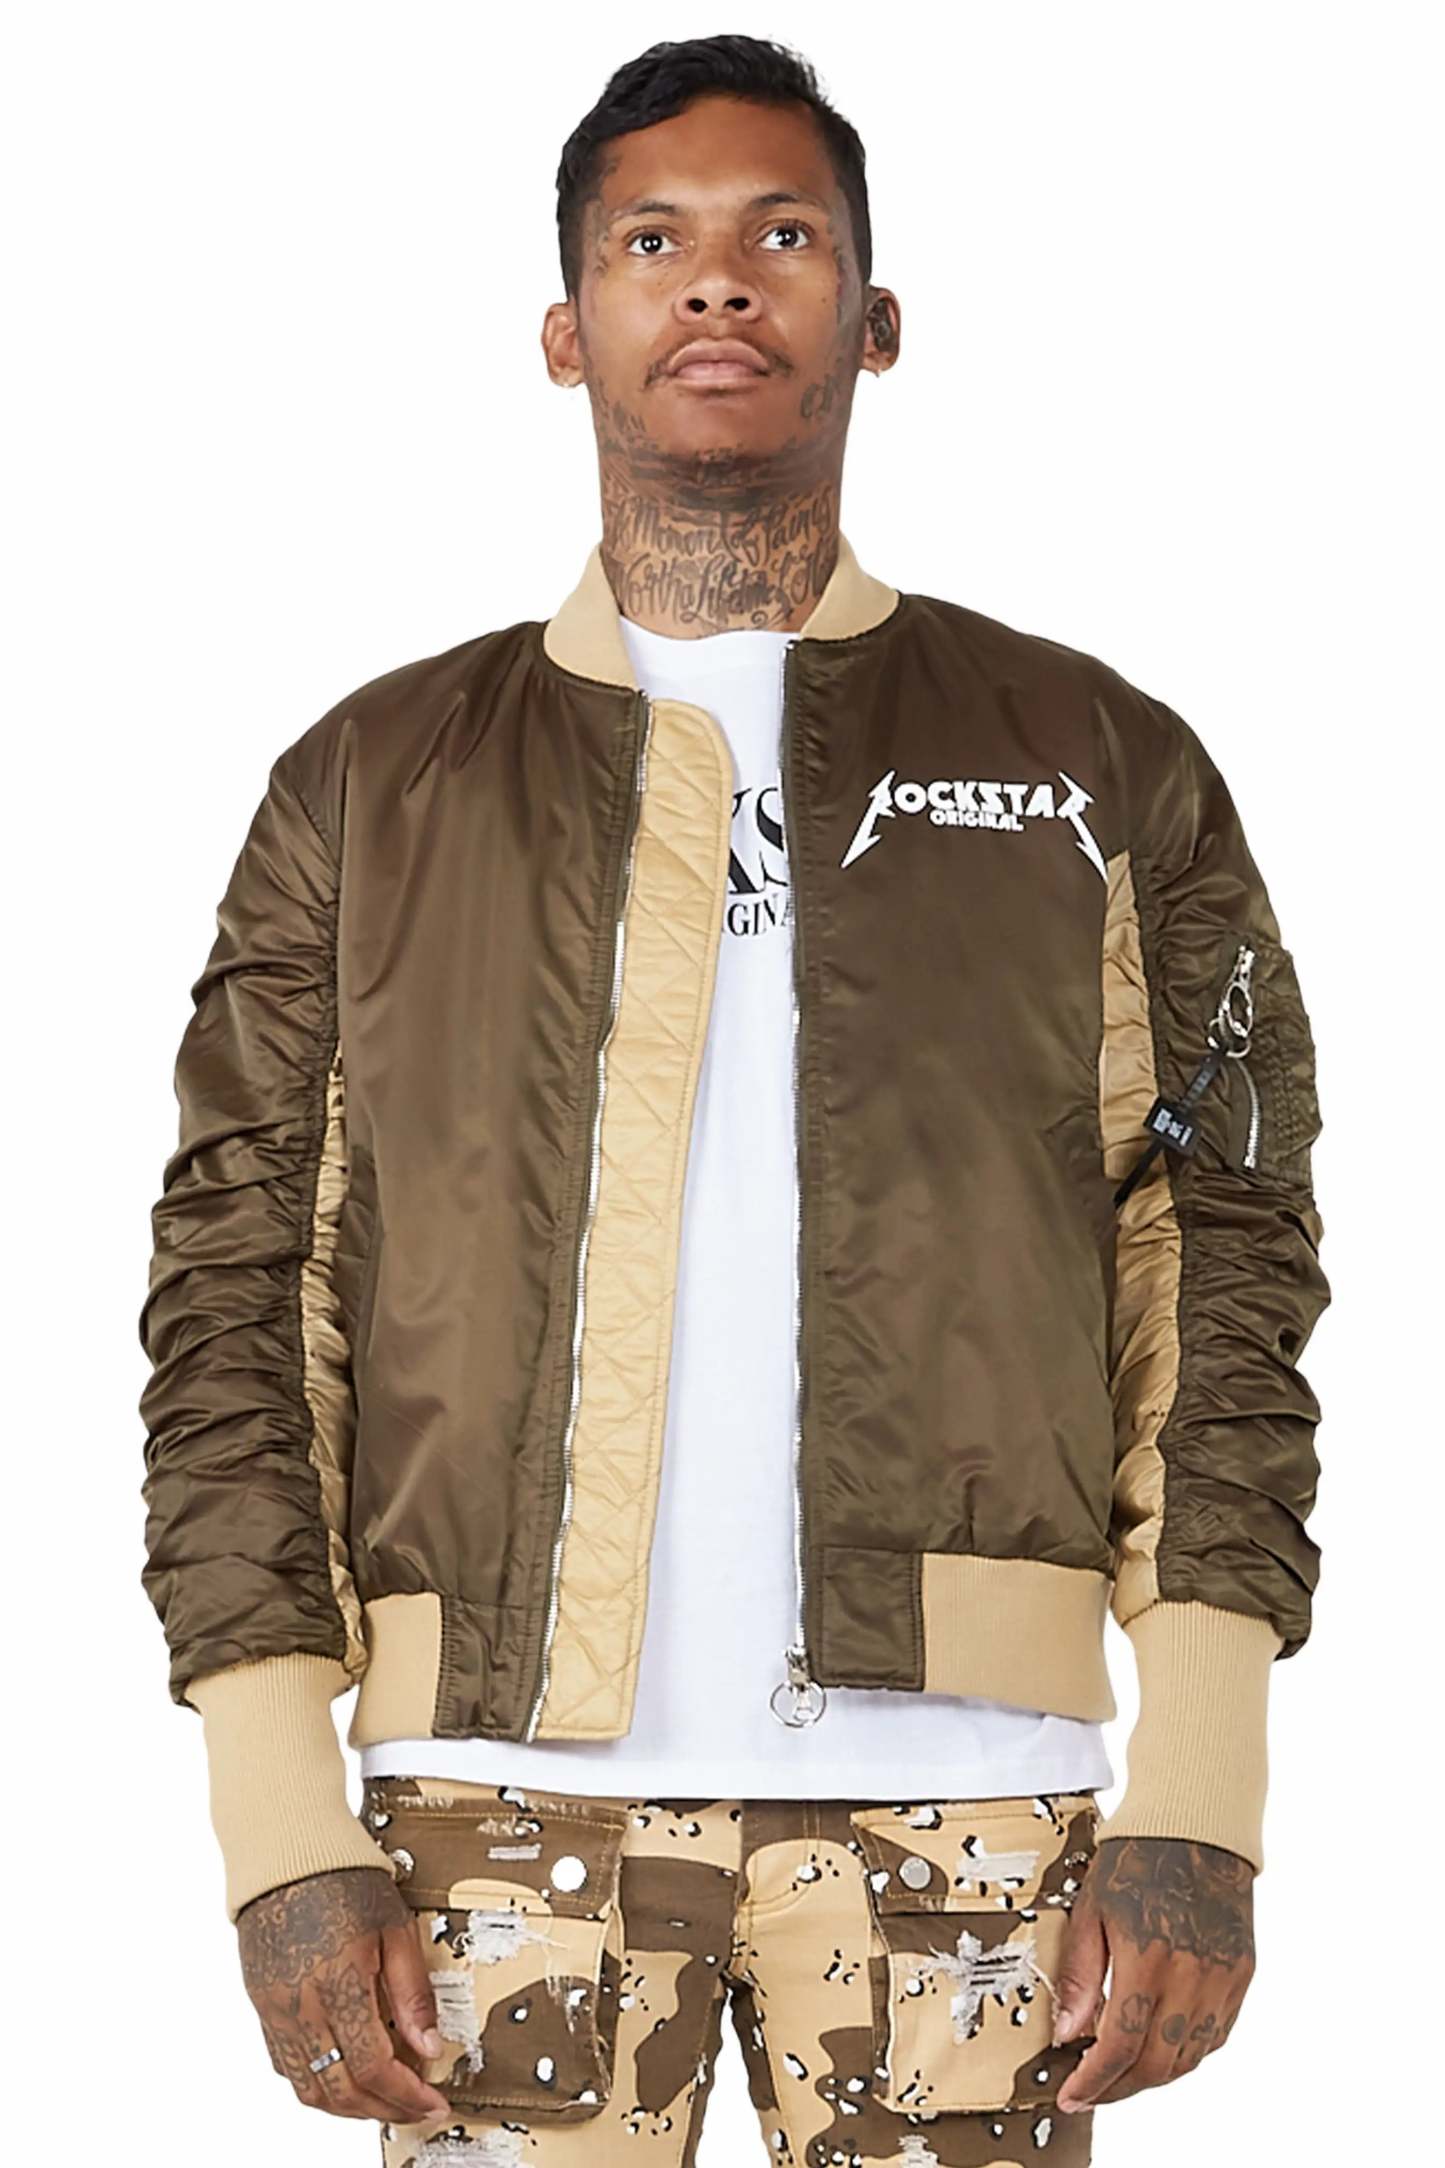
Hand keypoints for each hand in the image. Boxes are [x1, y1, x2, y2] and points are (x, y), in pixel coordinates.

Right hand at [237, 1865, 454, 2124]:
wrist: (287, 1850)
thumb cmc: (343, 1875)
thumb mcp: (396, 1927)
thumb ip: (413, 1993)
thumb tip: (428, 2045)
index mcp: (340, 1982)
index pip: (374, 2067)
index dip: (406, 2095)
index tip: (430, 2101)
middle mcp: (302, 2004)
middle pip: (340, 2090)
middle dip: (382, 2109)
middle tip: (412, 2108)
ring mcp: (276, 2009)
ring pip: (307, 2089)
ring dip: (347, 2106)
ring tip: (381, 2098)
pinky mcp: (261, 2005)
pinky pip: (284, 2065)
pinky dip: (316, 2083)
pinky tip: (342, 2074)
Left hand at [1050, 1835, 1255, 2112]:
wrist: (1195, 1826)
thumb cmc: (1137, 1860)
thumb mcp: (1091, 1910)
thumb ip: (1080, 1977)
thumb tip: (1069, 2034)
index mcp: (1148, 1957)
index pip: (1121, 2046)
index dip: (1094, 2081)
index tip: (1072, 2096)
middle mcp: (1191, 1975)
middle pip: (1157, 2064)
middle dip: (1120, 2088)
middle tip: (1092, 2090)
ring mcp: (1222, 1978)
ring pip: (1189, 2058)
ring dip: (1154, 2075)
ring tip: (1121, 2072)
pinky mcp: (1241, 1975)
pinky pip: (1215, 2036)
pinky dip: (1185, 2052)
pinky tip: (1160, 2045)